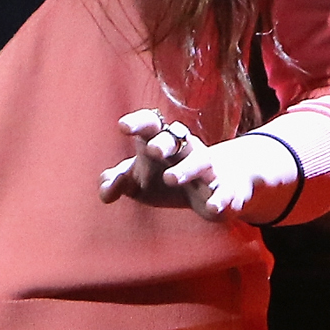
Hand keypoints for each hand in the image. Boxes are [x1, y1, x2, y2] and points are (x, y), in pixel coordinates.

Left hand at [97, 110, 299, 223]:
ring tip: (170, 179)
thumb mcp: (137, 181)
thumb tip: (105, 191)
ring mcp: (207, 168)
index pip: (150, 124)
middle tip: (152, 151)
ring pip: (201, 161)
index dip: (138, 122)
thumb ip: (117, 182)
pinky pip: (223, 191)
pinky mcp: (224, 189)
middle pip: (177, 137)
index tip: (122, 126)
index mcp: (161, 141)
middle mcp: (186, 149)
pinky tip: (210, 207)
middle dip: (165, 142)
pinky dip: (218, 197)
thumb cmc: (163, 179)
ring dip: (186, 169)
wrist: (214, 189)